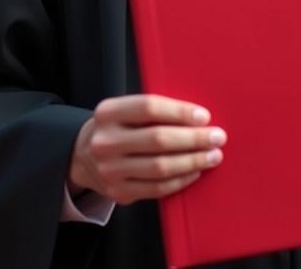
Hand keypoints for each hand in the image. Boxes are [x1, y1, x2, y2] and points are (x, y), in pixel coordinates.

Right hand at [68, 94, 226, 205]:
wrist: (83, 157)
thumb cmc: (116, 127)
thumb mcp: (124, 110)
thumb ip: (153, 110)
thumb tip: (197, 117)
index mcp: (108, 113)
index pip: (149, 107)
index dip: (179, 112)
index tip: (204, 116)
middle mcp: (106, 141)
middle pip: (158, 139)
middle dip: (194, 139)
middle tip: (217, 137)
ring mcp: (110, 170)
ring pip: (160, 167)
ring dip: (193, 161)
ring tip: (212, 155)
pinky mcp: (119, 193)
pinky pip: (157, 188)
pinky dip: (180, 179)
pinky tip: (195, 171)